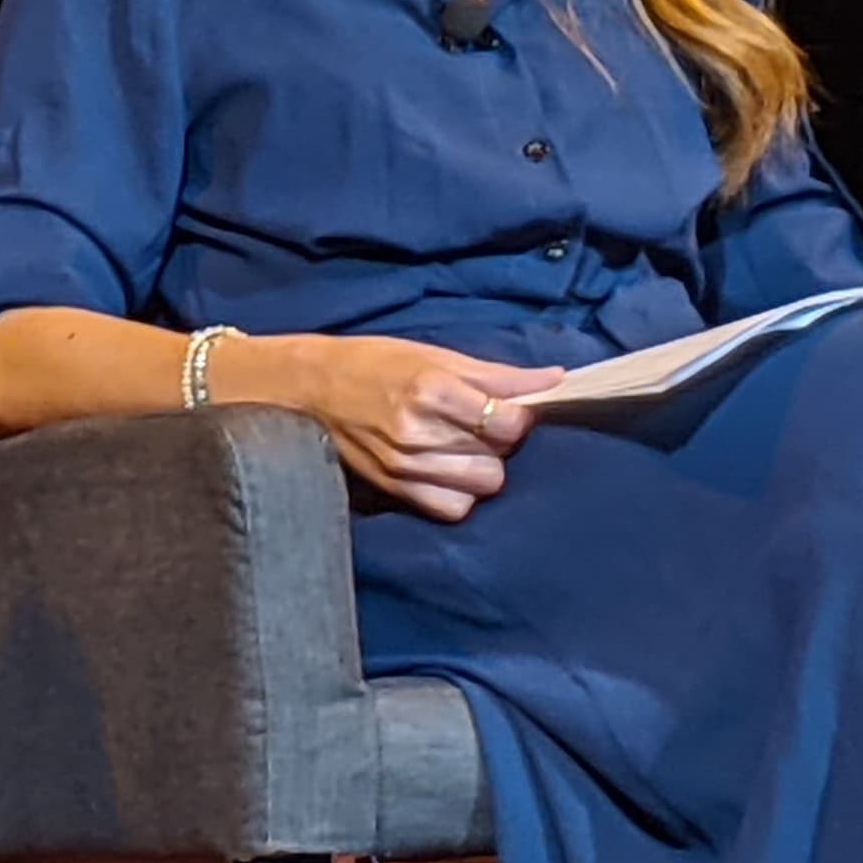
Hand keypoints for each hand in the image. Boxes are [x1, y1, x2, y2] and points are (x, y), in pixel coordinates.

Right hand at [240, 333, 564, 523]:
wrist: (307, 388)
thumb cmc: (372, 363)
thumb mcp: (432, 354)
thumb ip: (495, 373)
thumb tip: (555, 380)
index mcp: (431, 388)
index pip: (508, 421)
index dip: (519, 416)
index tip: (508, 409)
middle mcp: (419, 430)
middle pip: (499, 457)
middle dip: (499, 443)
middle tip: (480, 427)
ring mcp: (405, 465)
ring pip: (482, 485)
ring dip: (481, 467)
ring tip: (461, 448)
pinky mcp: (394, 489)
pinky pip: (453, 508)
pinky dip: (459, 493)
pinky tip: (447, 471)